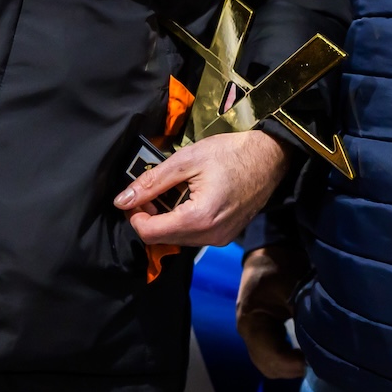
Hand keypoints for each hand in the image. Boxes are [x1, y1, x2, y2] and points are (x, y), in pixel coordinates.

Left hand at [116, 129, 287, 248]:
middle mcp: (210, 236)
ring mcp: (220, 238)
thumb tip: (122, 200)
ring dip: (165, 218)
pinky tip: (187, 198)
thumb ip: (151, 182)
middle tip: (152, 190)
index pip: (150, 232)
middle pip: (162, 238)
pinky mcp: (225, 236)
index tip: (135, 195)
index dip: (135, 214)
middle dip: (150, 216)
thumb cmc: (232, 153)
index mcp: (199, 218)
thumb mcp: (186, 160)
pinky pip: (193, 235)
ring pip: (176, 238)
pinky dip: (182, 220)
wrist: (269, 157)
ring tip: (171, 190)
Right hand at [236, 243, 307, 379]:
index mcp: (252, 321)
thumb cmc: (280, 265)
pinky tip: (304, 353)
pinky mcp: (259, 331)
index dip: (294, 364)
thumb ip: (306, 314)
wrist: (268, 250)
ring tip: (313, 360)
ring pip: (269, 364)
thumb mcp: (294, 288)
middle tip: (319, 364)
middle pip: (268, 366)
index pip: (271, 357)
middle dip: (293, 369)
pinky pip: (270, 355)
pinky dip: (287, 358)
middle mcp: (247, 332)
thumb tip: (326, 341)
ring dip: (290, 366)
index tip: (318, 362)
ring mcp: (251, 333)